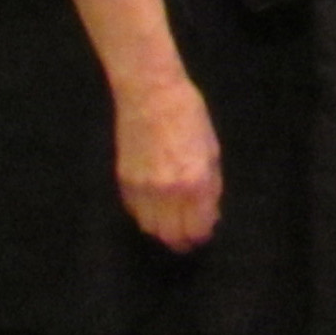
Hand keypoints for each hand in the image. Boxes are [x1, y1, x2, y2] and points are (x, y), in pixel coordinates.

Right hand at [111, 71, 221, 249]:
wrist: (149, 94)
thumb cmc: (189, 115)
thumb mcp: (212, 149)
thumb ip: (211, 186)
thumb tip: (209, 213)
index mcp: (196, 181)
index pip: (197, 228)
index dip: (202, 235)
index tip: (204, 233)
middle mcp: (168, 191)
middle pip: (171, 235)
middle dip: (183, 240)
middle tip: (189, 236)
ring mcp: (142, 189)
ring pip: (150, 229)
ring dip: (163, 230)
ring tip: (173, 222)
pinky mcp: (123, 183)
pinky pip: (135, 212)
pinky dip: (146, 216)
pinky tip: (156, 206)